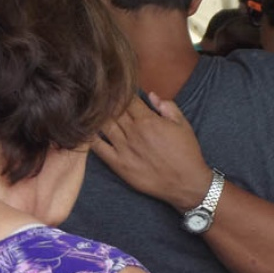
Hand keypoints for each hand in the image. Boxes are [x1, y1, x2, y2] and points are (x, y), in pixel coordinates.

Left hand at [93, 93, 212, 210]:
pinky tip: (86, 130)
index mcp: (148, 120)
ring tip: (92, 109)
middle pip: (113, 110)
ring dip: (97, 115)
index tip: (118, 89)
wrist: (186, 184)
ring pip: (104, 125)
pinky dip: (90, 137)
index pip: (128, 99)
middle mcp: (133, 133)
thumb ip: (168, 107)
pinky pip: (98, 148)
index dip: (121, 91)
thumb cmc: (187, 154)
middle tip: (100, 95)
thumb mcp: (183, 125)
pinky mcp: (118, 164)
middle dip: (107, 101)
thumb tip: (151, 94)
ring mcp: (124, 149)